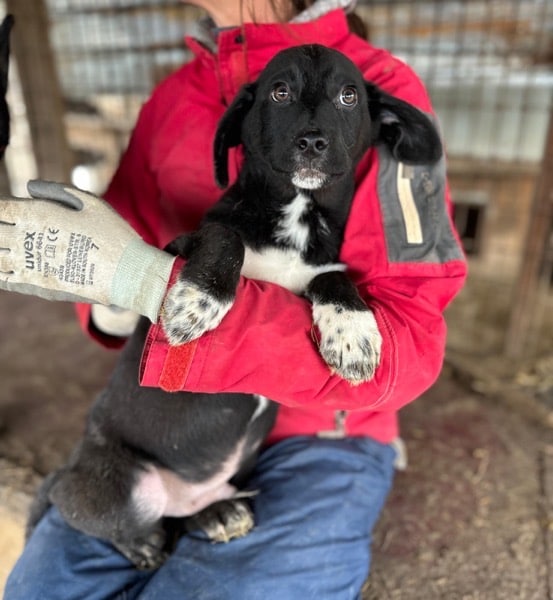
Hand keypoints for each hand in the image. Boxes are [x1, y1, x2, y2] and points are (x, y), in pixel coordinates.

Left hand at [0, 180, 174, 321]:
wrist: (128, 275)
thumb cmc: (114, 235)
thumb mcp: (91, 203)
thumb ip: (57, 191)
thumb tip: (29, 188)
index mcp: (38, 215)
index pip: (0, 209)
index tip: (3, 210)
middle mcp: (28, 241)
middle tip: (4, 230)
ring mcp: (30, 266)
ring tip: (3, 248)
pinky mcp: (37, 287)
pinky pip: (4, 279)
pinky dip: (0, 271)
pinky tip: (3, 267)